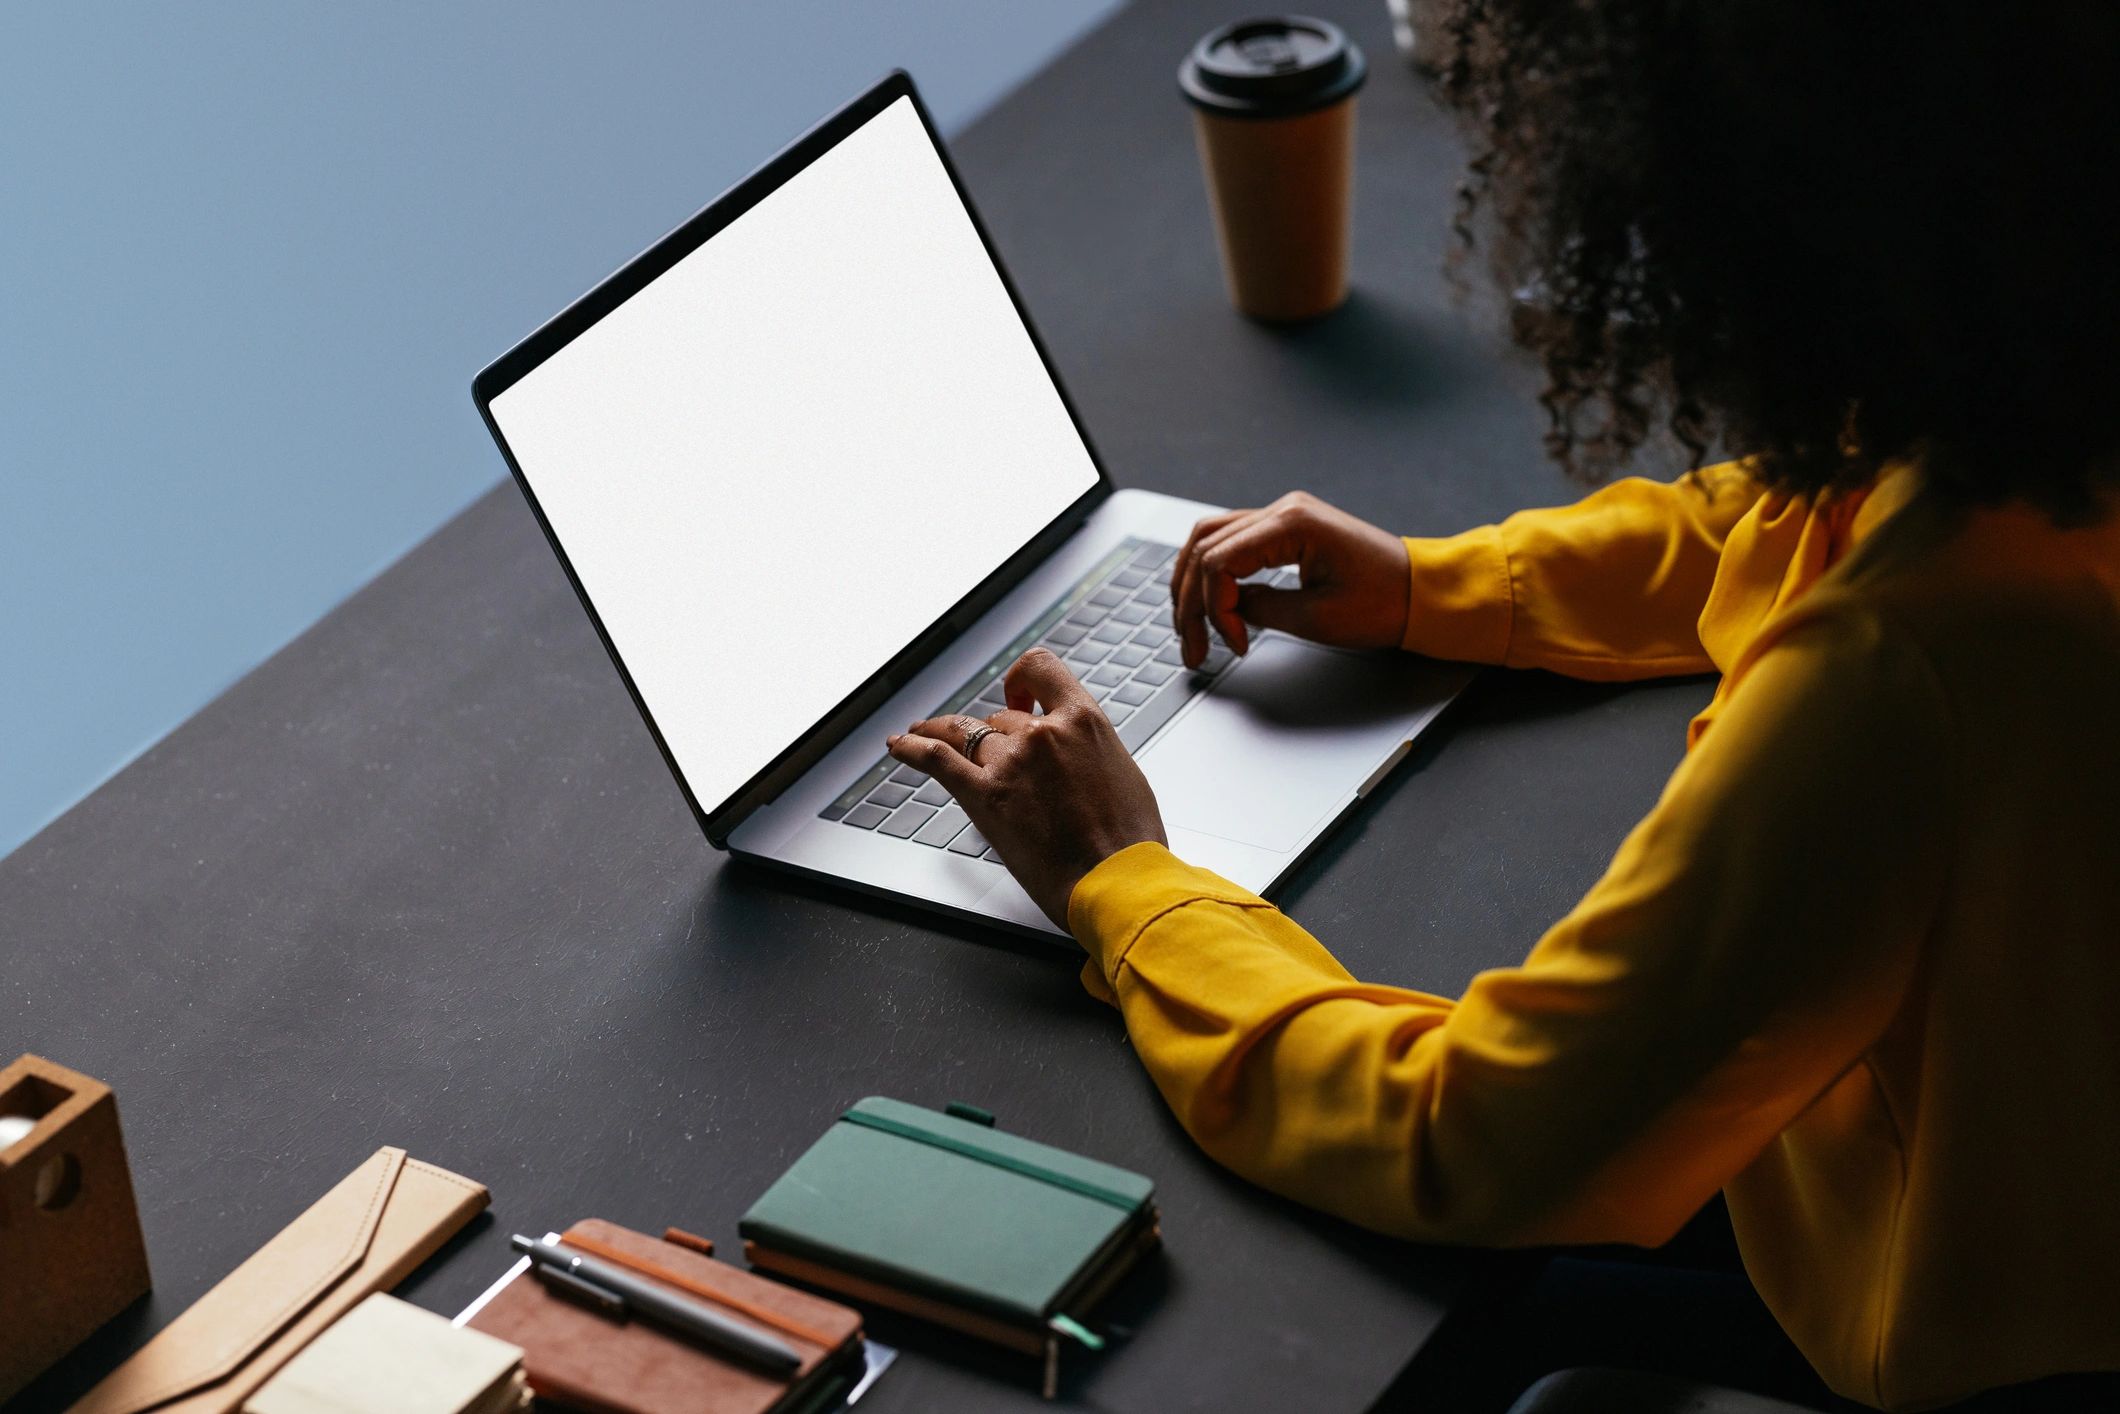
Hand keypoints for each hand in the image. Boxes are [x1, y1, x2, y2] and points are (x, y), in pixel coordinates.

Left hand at [885, 648, 1165, 929]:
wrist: (1117, 883)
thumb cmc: (1129, 843)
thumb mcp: (1123, 775)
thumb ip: (1091, 752)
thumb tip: (1076, 754)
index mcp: (1083, 722)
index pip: (1041, 669)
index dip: (1022, 679)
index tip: (1016, 695)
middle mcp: (1043, 734)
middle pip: (1003, 717)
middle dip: (996, 734)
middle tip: (992, 755)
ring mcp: (1010, 763)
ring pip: (966, 732)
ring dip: (944, 730)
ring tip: (924, 731)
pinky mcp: (984, 797)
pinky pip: (936, 759)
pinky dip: (912, 747)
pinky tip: (899, 744)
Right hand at [1170, 491, 1410, 666]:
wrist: (1420, 592)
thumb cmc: (1384, 602)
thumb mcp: (1318, 618)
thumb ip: (1260, 610)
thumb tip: (1226, 611)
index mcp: (1292, 524)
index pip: (1218, 561)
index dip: (1213, 608)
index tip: (1233, 644)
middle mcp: (1283, 511)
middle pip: (1204, 546)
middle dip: (1190, 600)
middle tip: (1192, 645)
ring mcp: (1283, 516)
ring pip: (1210, 540)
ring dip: (1193, 584)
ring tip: (1190, 625)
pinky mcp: (1286, 531)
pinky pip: (1232, 544)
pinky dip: (1214, 575)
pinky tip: (1210, 603)